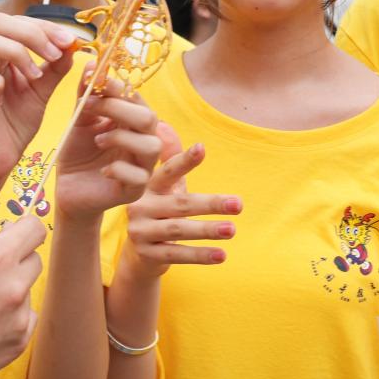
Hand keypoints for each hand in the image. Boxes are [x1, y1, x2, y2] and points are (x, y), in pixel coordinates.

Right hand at [0, 13, 81, 186]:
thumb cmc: (15, 123)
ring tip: (35, 77)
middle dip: (32, 34)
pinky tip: (3, 99)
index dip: (44, 26)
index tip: (69, 40)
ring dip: (17, 54)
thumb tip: (72, 43)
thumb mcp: (41, 91)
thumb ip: (55, 67)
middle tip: (54, 55)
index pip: (16, 21)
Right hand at [0, 216, 45, 378]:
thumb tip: (3, 244)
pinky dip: (9, 319)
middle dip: (15, 260)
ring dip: (9, 293)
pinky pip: (24, 320)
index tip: (11, 234)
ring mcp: (19, 320)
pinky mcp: (17, 345)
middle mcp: (14, 288)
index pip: (34, 229)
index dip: (22, 228)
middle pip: (34, 261)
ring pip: (26, 293)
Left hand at [51, 92, 161, 222]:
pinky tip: (103, 170)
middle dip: (120, 108)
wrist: (68, 189)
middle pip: (150, 118)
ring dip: (122, 137)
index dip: (118, 87)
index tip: (94, 80)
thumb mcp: (79, 120)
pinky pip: (138, 177)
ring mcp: (141, 168)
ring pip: (151, 146)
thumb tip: (90, 64)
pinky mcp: (134, 191)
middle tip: (91, 106)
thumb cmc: (77, 153)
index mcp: (132, 123)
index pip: (137, 99)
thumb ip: (86, 96)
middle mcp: (142, 142)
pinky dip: (118, 169)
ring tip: (98, 140)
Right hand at [119, 122, 240, 277]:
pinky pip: (176, 255)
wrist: (140, 252)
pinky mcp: (146, 254)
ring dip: (207, 230)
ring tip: (232, 229)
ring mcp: (140, 231)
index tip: (202, 148)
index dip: (184, 161)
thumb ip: (169, 157)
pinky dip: (200, 256)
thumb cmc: (160, 210)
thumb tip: (165, 123)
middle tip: (239, 204)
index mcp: (147, 186)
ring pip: (178, 230)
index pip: (167, 171)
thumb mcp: (164, 185)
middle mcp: (140, 206)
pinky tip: (222, 255)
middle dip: (211, 204)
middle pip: (180, 204)